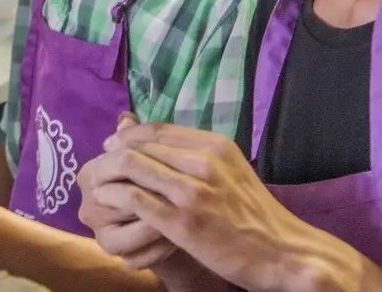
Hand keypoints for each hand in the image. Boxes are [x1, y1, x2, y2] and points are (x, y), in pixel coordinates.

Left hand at [81, 121, 330, 291]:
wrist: (282, 253)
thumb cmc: (252, 215)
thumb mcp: (230, 171)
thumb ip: (195, 154)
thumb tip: (159, 137)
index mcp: (216, 146)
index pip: (158, 128)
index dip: (130, 134)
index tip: (114, 143)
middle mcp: (204, 162)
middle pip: (141, 144)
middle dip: (114, 152)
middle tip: (100, 163)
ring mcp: (192, 191)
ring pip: (132, 165)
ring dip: (108, 171)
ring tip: (99, 180)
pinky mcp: (181, 221)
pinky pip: (134, 198)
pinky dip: (113, 194)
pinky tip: (106, 199)